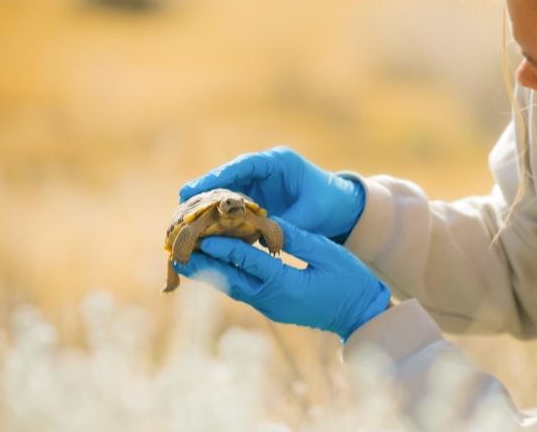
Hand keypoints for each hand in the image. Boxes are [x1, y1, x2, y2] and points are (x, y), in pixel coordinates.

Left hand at [172, 217, 390, 340]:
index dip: (223, 245)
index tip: (201, 231)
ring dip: (208, 271)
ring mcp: (269, 306)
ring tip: (183, 255)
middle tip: (176, 246)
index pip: (248, 261)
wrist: (360, 315)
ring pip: (231, 286)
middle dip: (203, 262)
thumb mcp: (327, 253)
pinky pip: (241, 290)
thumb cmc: (350, 281)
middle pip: (229, 278)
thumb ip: (295, 238)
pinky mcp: (271, 307)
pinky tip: (211, 265)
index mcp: (285, 285)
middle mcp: (271, 299)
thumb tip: (267, 222)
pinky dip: (224, 276)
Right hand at [179, 147, 364, 242]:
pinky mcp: (254, 202)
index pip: (243, 165)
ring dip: (206, 208)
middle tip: (179, 208)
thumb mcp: (311, 215)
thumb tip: (261, 239)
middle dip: (204, 194)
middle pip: (227, 179)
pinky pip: (231, 208)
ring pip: (224, 194)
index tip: (195, 188)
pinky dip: (217, 220)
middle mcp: (262, 171)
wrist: (341, 208)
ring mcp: (257, 185)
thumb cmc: (329, 204)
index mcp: (278, 162)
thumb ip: (287, 224)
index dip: (217, 176)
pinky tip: (200, 235)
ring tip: (182, 223)